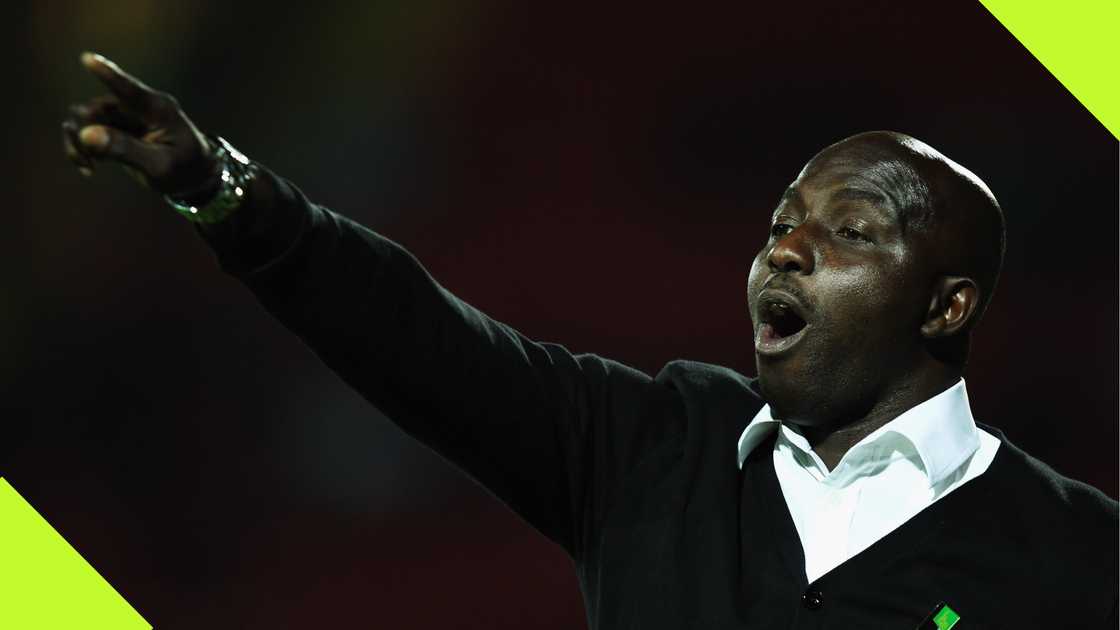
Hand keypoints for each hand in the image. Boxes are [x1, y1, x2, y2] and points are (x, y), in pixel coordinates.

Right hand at [62, 52, 219, 198]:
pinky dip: (82, 149)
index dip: (107, 74)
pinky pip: (86, 131)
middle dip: (82, 132)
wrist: (193, 176)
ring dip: (78, 142)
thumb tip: (86, 135)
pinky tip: (89, 169)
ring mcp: (126, 115)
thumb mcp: (159, 165)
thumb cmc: (184, 169)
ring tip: (88, 167)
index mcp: (158, 109)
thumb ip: (126, 149)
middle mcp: (139, 106)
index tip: (87, 58)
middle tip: (87, 159)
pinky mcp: (116, 127)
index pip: (129, 89)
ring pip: (84, 119)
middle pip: (94, 108)